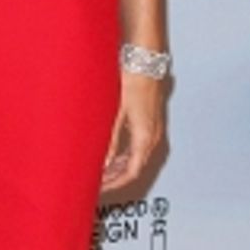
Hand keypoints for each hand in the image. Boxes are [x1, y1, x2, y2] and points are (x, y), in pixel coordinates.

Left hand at [101, 72, 164, 191]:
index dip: (114, 184)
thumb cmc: (132, 81)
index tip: (99, 189)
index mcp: (145, 138)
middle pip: (134, 168)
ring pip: (137, 158)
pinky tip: (111, 155)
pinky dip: (124, 155)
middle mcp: (153, 137)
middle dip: (114, 178)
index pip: (131, 173)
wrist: (145, 61)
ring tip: (99, 171)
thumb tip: (103, 164)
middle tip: (95, 182)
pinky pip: (138, 147)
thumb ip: (109, 141)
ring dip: (119, 167)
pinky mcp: (150, 122)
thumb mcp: (115, 114)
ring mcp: (154, 130)